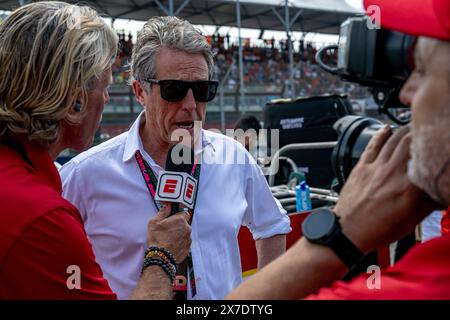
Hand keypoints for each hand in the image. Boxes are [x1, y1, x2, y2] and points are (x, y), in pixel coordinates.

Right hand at [147, 203, 191, 261]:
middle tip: (168, 229)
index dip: (177, 215)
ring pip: (185, 233)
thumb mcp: (154, 222)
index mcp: (180, 219)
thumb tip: (167, 206)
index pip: (184, 212)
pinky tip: (171, 245)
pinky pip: (185, 242)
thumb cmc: (157, 239)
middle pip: (184, 223)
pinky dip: (180, 242)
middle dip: (178, 225)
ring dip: (179, 234)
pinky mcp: (188, 247)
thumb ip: (163, 212)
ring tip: (169, 239)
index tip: (172, 217)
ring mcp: (189, 238)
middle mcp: (187, 228)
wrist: (161, 257)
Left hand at [335, 125, 438, 252]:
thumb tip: (443, 195)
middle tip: (428, 130)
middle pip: (411, 141)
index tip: (441, 148)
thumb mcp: (412, 220)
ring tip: (413, 126)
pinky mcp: (362, 167)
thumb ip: (430, 204)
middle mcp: (393, 173)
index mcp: (409, 187)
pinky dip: (381, 134)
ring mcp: (376, 168)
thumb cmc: (378, 229)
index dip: (436, 150)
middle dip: (422, 132)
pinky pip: (373, 145)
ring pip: (393, 140)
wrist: (348, 231)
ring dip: (405, 130)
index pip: (429, 159)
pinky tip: (387, 128)